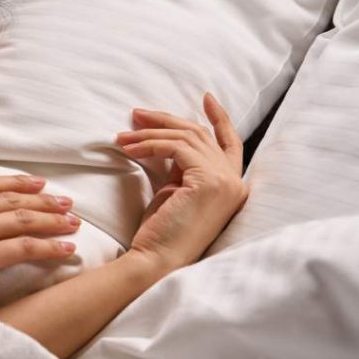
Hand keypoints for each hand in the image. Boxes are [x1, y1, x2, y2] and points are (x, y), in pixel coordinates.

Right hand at [0, 175, 80, 313]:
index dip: (14, 183)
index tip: (37, 184)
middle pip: (7, 199)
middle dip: (41, 200)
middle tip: (65, 202)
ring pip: (20, 219)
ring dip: (51, 220)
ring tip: (73, 223)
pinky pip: (23, 247)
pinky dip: (49, 246)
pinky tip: (67, 248)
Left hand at [115, 92, 248, 272]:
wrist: (157, 261)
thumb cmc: (161, 233)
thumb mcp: (176, 191)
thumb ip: (181, 167)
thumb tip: (167, 143)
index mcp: (232, 186)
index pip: (231, 143)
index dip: (219, 118)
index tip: (206, 97)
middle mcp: (235, 182)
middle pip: (201, 134)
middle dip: (166, 120)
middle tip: (136, 114)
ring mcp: (226, 181)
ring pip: (186, 137)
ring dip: (150, 132)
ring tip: (122, 135)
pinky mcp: (209, 181)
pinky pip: (175, 147)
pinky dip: (149, 144)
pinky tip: (129, 149)